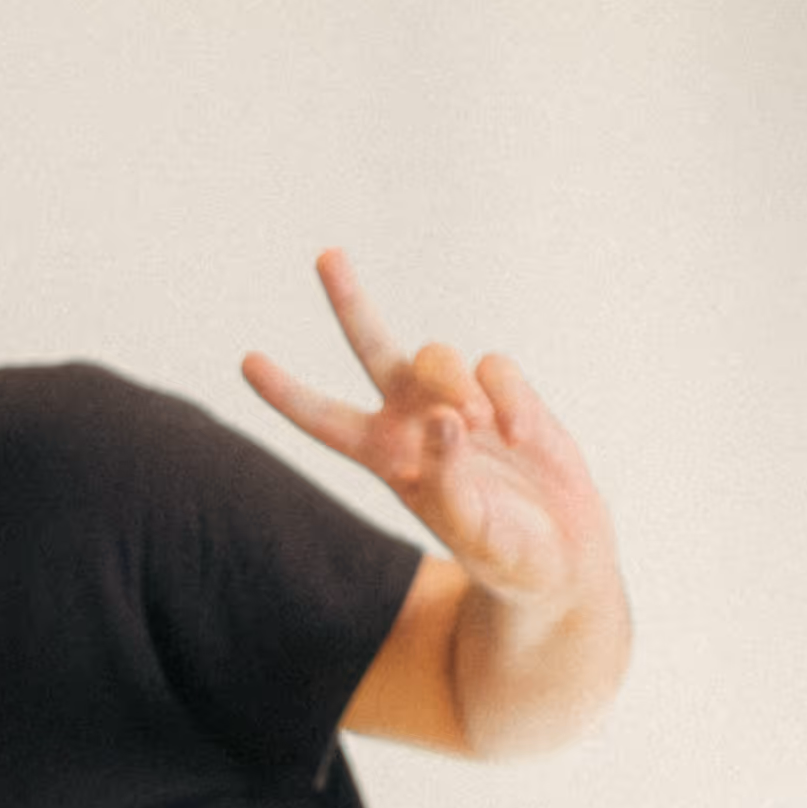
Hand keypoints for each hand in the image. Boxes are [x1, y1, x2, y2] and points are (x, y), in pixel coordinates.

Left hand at [242, 251, 610, 614]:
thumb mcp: (468, 525)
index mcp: (385, 457)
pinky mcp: (503, 391)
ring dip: (455, 386)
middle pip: (372, 347)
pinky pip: (493, 365)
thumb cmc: (502, 550)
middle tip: (326, 256)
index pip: (324, 420)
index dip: (286, 393)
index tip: (247, 362)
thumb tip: (442, 417)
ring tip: (478, 428)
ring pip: (437, 354)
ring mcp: (458, 399)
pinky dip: (509, 398)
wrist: (558, 552)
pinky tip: (522, 438)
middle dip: (349, 301)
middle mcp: (412, 418)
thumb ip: (448, 475)